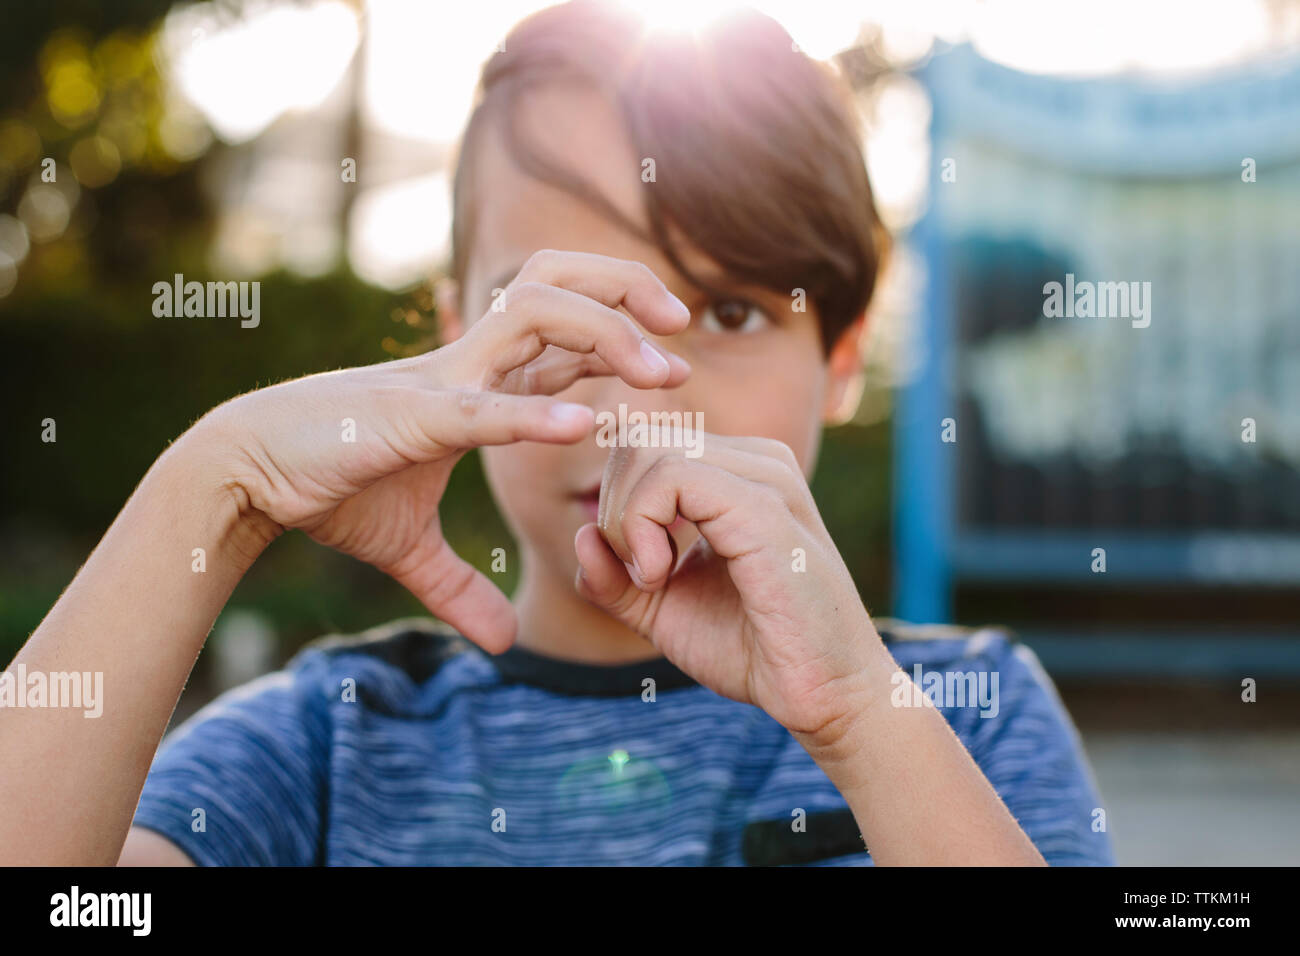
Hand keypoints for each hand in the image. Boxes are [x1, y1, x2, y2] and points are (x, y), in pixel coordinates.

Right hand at [200, 250, 691, 651]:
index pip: (562, 331)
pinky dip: (531, 414)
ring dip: (605, 337)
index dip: (624, 333)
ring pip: (534, 316)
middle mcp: (466, 364)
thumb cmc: (325, 490)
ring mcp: (440, 382)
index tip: (674, 366)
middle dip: (626, 290)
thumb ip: (461, 587)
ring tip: (662, 375)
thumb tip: (503, 641)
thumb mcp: (408, 549)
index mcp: (474, 381)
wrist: (245, 475)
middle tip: (685, 328)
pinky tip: (583, 425)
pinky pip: (480, 406)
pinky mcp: (408, 417)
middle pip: (557, 285)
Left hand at [574, 434, 885, 741]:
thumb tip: (580, 535)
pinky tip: (657, 574)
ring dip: (624, 519)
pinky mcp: (763, 505)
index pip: (645, 445)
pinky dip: (639, 526)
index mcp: (740, 473)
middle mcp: (757, 460)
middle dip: (613, 506)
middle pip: (639, 438)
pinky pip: (669, 475)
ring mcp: (765, 476)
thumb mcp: (663, 608)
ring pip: (649, 448)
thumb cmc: (754, 649)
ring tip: (650, 576)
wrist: (822, 694)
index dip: (617, 503)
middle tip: (636, 572)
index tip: (634, 566)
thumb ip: (614, 575)